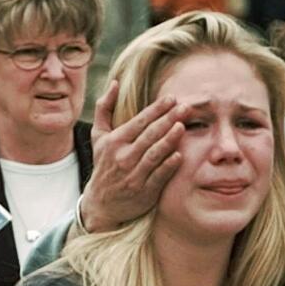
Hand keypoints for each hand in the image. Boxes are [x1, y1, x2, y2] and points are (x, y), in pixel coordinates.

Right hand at [79, 81, 186, 231]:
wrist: (102, 203)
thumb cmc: (104, 164)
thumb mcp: (99, 136)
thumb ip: (104, 108)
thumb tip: (115, 83)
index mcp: (115, 141)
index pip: (139, 122)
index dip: (156, 109)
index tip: (171, 98)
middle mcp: (123, 157)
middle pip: (149, 135)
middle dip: (168, 119)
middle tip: (185, 107)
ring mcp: (134, 175)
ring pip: (154, 154)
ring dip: (169, 140)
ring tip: (183, 126)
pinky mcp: (144, 192)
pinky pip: (158, 176)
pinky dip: (168, 165)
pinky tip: (180, 155)